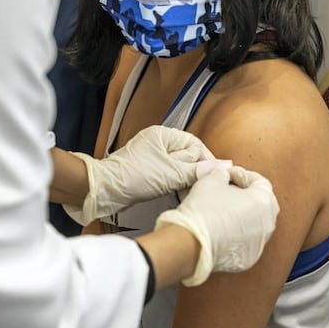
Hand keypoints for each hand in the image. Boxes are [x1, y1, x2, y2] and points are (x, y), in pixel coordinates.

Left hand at [62, 125, 215, 224]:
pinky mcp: (147, 171)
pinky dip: (174, 183)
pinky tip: (175, 192)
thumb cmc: (132, 177)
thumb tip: (223, 166)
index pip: (195, 144)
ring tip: (186, 190)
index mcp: (163, 135)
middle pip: (188, 155)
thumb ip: (198, 170)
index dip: (205, 160)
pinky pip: (168, 175)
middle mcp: (157, 142)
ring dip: (184, 179)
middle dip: (194, 170)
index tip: (214, 176)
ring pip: (178, 167)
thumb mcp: (171, 174)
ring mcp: (151, 157)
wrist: (104, 190)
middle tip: (198, 186)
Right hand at [155, 165, 279, 285]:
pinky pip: (245, 240)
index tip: (228, 174)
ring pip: (254, 223)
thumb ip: (223, 173)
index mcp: (264, 201)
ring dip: (241, 214)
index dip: (242, 174)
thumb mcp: (211, 180)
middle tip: (226, 189)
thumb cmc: (203, 210)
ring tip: (220, 209)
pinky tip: (219, 228)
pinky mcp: (248, 258)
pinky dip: (236, 232)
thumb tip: (224, 175)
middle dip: (243, 194)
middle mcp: (268, 223)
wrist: (191, 243)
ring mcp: (260, 243)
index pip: (259, 181)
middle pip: (260, 203)